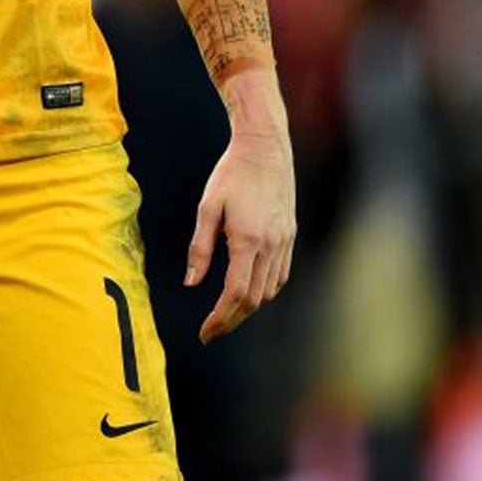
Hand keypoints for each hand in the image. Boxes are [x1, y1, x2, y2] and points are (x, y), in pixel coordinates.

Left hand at [186, 123, 296, 342]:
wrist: (265, 148)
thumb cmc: (231, 174)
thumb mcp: (208, 207)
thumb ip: (200, 248)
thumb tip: (192, 282)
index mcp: (247, 240)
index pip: (235, 294)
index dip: (219, 318)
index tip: (205, 332)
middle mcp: (270, 245)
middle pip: (253, 300)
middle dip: (232, 320)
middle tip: (211, 331)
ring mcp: (284, 242)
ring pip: (269, 291)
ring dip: (248, 307)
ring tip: (226, 314)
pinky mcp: (290, 235)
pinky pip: (280, 275)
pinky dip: (264, 290)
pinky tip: (249, 291)